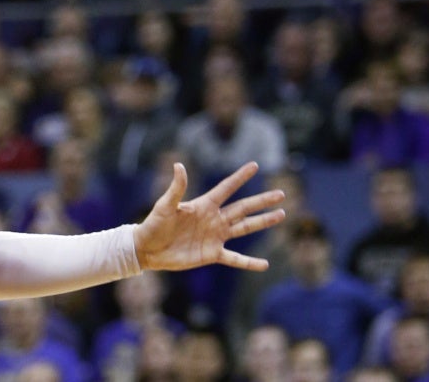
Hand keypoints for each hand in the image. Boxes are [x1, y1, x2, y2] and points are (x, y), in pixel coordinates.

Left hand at [134, 162, 285, 271]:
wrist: (147, 249)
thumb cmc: (153, 225)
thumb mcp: (164, 205)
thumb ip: (176, 188)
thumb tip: (179, 165)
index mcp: (203, 205)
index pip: (226, 188)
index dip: (240, 177)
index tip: (254, 165)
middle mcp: (213, 219)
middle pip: (243, 207)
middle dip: (262, 201)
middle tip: (281, 193)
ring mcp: (215, 237)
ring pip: (245, 227)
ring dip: (262, 222)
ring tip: (281, 215)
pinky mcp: (212, 254)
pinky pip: (235, 258)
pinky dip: (249, 262)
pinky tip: (265, 264)